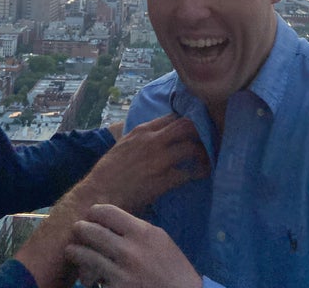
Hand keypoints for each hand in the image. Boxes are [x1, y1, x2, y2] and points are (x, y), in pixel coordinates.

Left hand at [66, 204, 202, 287]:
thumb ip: (136, 229)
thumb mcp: (159, 239)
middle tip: (76, 229)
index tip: (91, 214)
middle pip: (93, 232)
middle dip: (81, 229)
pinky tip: (87, 276)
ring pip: (87, 257)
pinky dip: (89, 277)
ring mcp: (121, 274)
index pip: (108, 213)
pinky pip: (95, 280)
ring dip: (76, 253)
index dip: (95, 211)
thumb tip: (112, 221)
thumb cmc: (173, 267)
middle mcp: (129, 250)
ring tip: (71, 251)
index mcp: (142, 232)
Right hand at [79, 114, 209, 212]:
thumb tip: (156, 136)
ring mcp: (159, 159)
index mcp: (142, 130)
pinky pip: (189, 173)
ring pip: (192, 147)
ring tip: (208, 158)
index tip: (198, 125)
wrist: (99, 193)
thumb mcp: (124, 145)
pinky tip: (203, 175)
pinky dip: (199, 173)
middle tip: (210, 138)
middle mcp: (152, 140)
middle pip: (187, 125)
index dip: (188, 120)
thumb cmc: (109, 172)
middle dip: (201, 130)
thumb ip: (141, 138)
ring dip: (204, 153)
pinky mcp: (163, 179)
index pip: (173, 116)